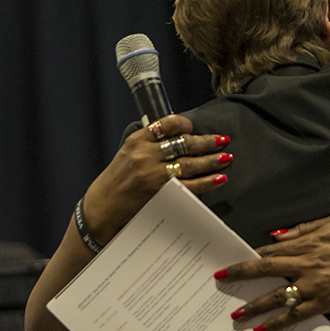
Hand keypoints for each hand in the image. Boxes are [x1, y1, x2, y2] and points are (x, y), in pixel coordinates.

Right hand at [83, 114, 232, 243]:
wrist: (103, 206)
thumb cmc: (119, 178)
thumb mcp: (128, 153)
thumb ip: (150, 143)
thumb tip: (182, 136)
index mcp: (137, 140)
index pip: (167, 124)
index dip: (185, 124)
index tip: (195, 127)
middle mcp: (145, 155)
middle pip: (184, 144)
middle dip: (207, 142)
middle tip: (223, 140)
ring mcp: (153, 174)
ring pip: (190, 164)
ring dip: (211, 161)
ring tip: (226, 157)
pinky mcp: (160, 193)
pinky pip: (190, 185)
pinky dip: (207, 182)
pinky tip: (219, 178)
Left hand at [214, 215, 329, 330]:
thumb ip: (303, 229)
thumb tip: (277, 236)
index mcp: (307, 243)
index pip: (271, 250)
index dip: (250, 255)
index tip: (232, 259)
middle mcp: (306, 265)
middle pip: (266, 270)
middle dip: (240, 274)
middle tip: (219, 279)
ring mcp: (314, 286)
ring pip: (277, 297)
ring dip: (254, 306)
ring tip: (235, 315)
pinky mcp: (323, 303)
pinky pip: (296, 315)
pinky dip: (277, 323)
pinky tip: (262, 329)